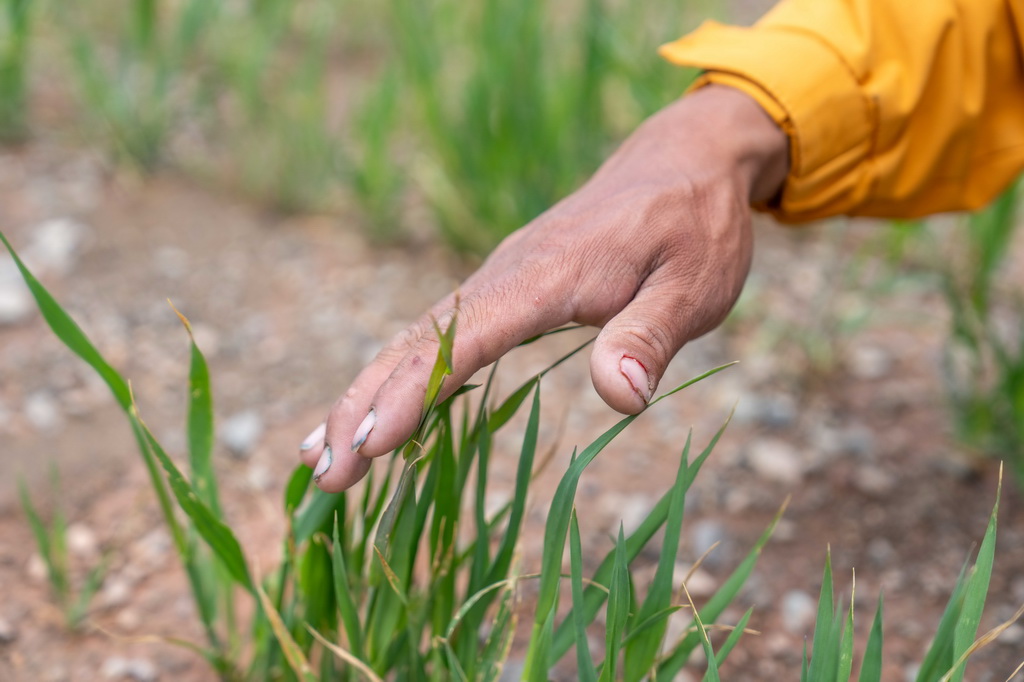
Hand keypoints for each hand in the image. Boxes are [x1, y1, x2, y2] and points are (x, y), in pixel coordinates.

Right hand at [299, 84, 788, 491]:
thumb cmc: (693, 227)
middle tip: (322, 476)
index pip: (462, 341)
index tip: (368, 445)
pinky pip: (436, 336)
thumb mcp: (694, 283)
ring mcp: (497, 280)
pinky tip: (373, 409)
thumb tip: (618, 398)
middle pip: (414, 343)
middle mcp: (504, 275)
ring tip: (318, 456)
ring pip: (412, 340)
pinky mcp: (503, 289)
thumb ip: (650, 335)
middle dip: (362, 407)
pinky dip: (395, 375)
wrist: (682, 161)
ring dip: (363, 395)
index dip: (412, 396)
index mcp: (544, 276)